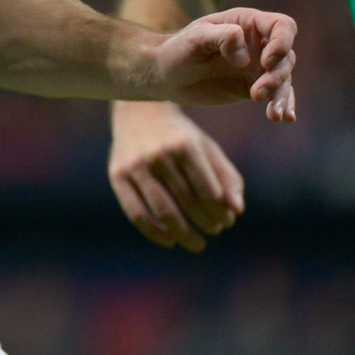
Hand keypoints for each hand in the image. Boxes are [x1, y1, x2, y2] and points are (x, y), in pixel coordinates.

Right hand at [108, 99, 245, 250]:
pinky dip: (153, 232)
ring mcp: (135, 165)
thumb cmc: (180, 135)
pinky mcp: (117, 174)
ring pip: (163, 211)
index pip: (209, 191)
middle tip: (215, 230)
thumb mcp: (207, 148)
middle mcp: (159, 154)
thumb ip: (227, 176)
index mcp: (185, 145)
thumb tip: (237, 210)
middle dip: (206, 223)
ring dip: (184, 234)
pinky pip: (135, 212)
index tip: (227, 221)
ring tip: (198, 244)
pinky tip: (169, 241)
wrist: (138, 111)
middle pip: (188, 202)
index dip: (221, 212)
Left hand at [141, 6, 297, 120]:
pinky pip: (277, 95)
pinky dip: (283, 105)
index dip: (282, 42)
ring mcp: (257, 66)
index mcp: (245, 23)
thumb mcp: (195, 39)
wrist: (164, 76)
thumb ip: (222, 37)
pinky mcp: (254, 86)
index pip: (282, 26)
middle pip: (286, 56)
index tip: (266, 62)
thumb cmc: (176, 50)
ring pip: (283, 78)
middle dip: (276, 76)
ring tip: (273, 115)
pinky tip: (285, 118)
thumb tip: (246, 57)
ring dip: (281, 96)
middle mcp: (257, 43)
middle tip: (256, 93)